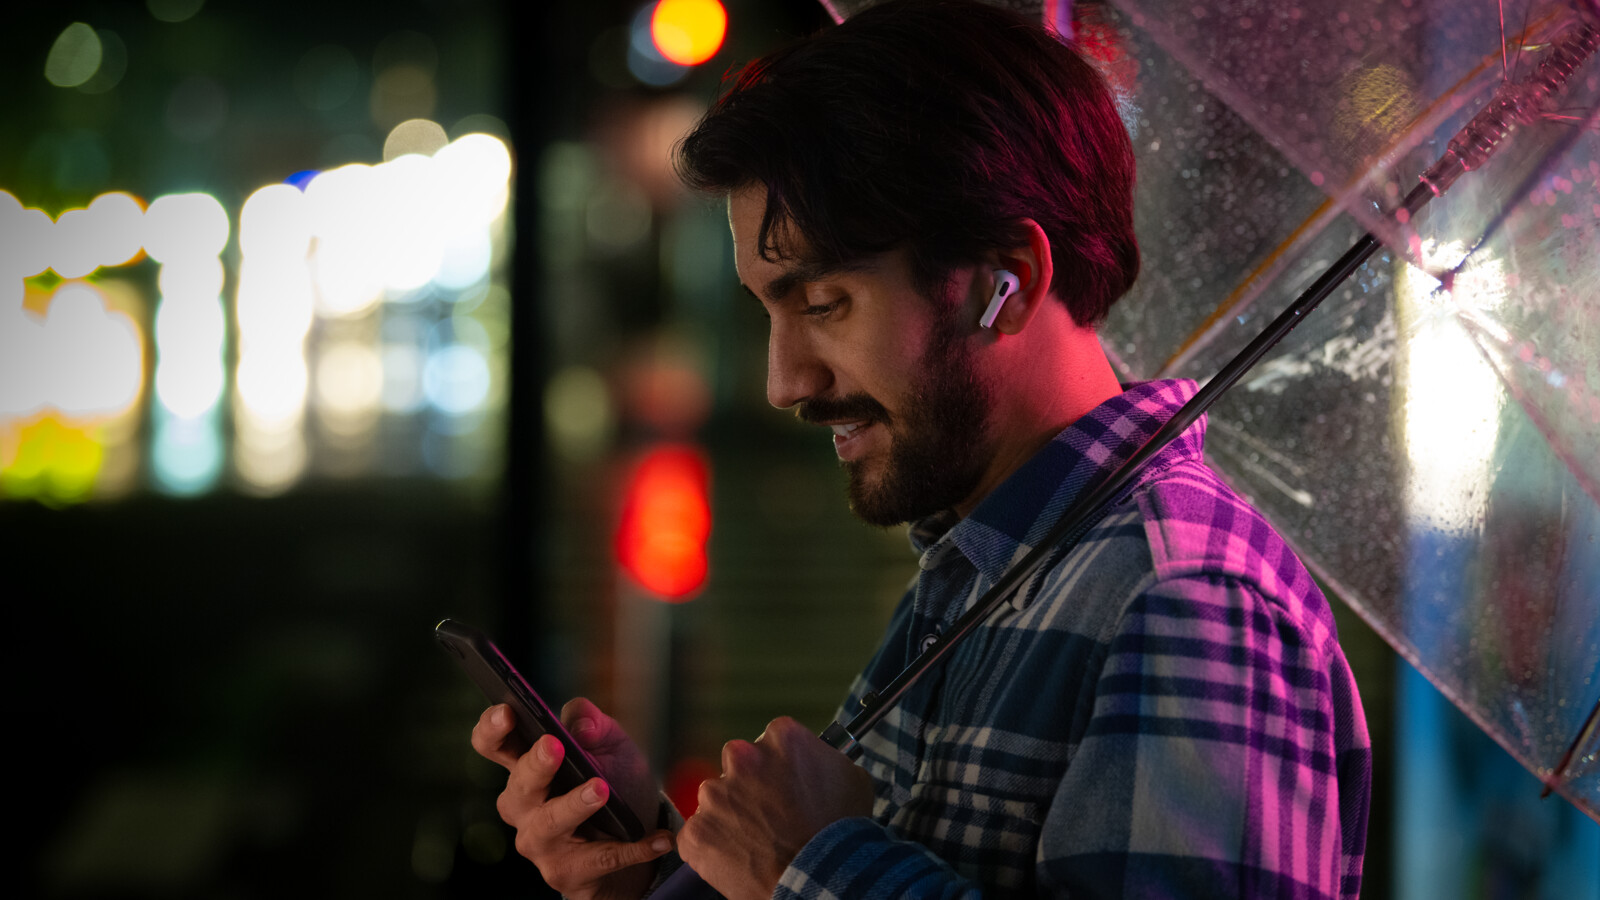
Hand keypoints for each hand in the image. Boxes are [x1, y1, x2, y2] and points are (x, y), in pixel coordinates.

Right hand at [471, 699, 674, 899]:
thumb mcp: (610, 744)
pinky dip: (633, 848)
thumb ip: (594, 725)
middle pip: (519, 786)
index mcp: (525, 767)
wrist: (631, 835)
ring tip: (602, 788)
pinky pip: (600, 857)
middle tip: (554, 747)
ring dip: (575, 805)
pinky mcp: (565, 872)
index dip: (492, 729)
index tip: (506, 712)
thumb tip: (582, 726)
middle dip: (535, 765)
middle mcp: (522, 806)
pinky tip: (658, 838)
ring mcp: (540, 842)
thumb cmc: (612, 779)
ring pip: (551, 823)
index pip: (494, 746)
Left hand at [678, 717, 874, 899]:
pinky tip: (738, 858)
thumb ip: (826, 758)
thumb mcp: (852, 779)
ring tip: (757, 842)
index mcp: (781, 738)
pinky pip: (698, 834)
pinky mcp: (696, 831)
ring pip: (717, 799)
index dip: (779, 765)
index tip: (786, 783)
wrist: (820, 880)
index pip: (772, 740)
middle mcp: (742, 758)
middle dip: (749, 784)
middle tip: (769, 813)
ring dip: (731, 815)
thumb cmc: (839, 832)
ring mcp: (715, 795)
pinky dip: (712, 845)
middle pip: (738, 763)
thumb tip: (818, 756)